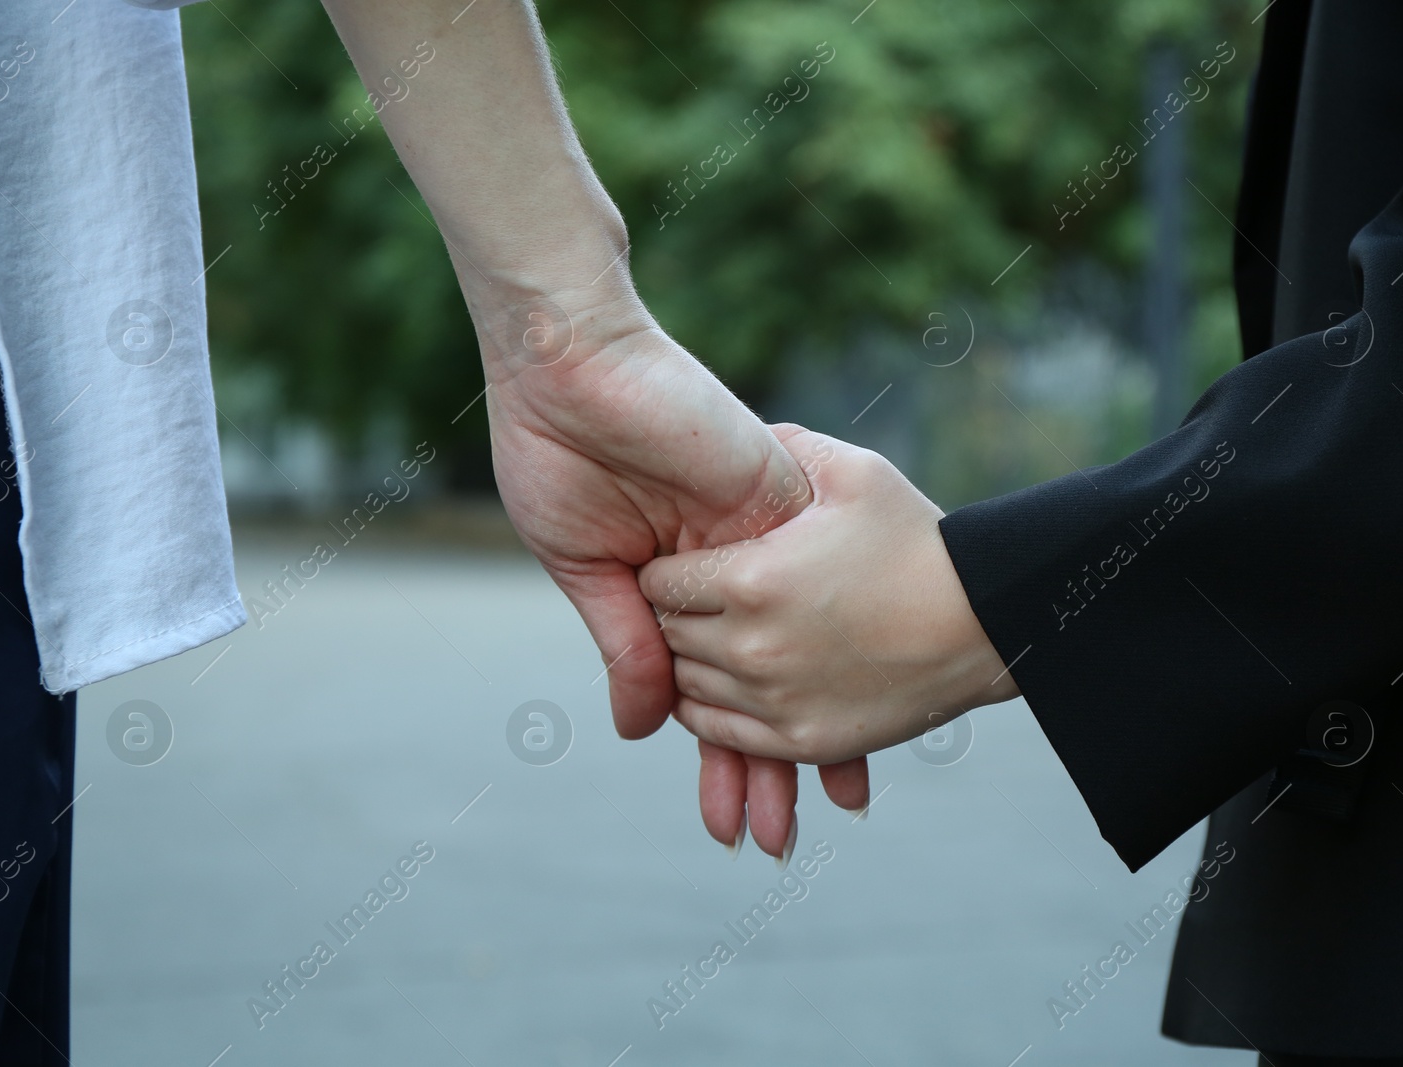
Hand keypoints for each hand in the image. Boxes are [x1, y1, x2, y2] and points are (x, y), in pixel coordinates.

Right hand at [478, 292, 867, 856]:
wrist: (569, 361)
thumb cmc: (558, 452)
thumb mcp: (586, 568)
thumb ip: (628, 644)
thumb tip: (644, 730)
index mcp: (673, 585)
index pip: (705, 687)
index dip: (718, 753)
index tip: (731, 819)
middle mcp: (725, 572)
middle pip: (760, 683)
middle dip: (765, 765)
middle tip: (774, 842)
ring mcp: (757, 542)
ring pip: (794, 652)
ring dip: (804, 731)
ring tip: (821, 812)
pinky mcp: (777, 503)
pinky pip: (808, 586)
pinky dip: (822, 653)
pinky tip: (844, 715)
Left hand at [639, 425, 1017, 764]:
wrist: (983, 622)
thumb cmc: (917, 540)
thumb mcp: (853, 472)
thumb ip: (783, 448)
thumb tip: (736, 441)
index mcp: (752, 578)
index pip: (657, 582)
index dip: (669, 567)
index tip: (691, 561)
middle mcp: (751, 646)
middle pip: (668, 634)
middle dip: (678, 613)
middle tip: (703, 599)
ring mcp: (774, 700)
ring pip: (686, 685)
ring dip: (692, 661)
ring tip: (719, 636)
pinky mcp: (798, 740)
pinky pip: (717, 731)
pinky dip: (710, 709)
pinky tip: (730, 682)